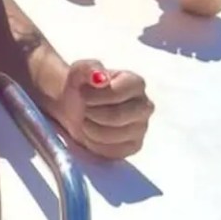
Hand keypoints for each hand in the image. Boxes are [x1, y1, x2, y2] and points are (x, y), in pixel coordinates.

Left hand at [35, 57, 152, 159]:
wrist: (75, 107)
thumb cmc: (82, 86)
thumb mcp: (79, 71)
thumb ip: (88, 68)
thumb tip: (100, 77)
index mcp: (136, 83)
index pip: (116, 93)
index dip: (93, 96)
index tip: (82, 94)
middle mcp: (145, 105)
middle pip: (116, 116)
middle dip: (92, 114)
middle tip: (84, 109)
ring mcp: (142, 127)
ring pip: (112, 136)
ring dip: (90, 129)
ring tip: (87, 120)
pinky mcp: (135, 146)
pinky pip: (112, 151)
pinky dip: (95, 144)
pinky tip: (93, 133)